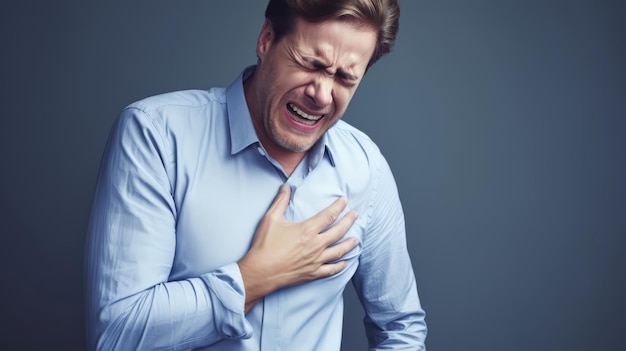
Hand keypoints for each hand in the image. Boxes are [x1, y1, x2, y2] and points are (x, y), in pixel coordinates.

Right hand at [238, 184, 358, 311]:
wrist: (260, 272)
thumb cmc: (265, 246)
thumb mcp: (271, 219)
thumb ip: (281, 201)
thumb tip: (286, 187)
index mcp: (307, 230)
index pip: (329, 215)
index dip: (339, 206)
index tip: (345, 201)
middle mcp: (315, 245)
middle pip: (338, 231)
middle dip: (349, 221)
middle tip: (355, 215)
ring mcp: (316, 260)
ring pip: (339, 251)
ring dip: (349, 244)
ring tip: (356, 239)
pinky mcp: (312, 273)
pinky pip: (331, 270)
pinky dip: (340, 266)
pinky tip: (345, 262)